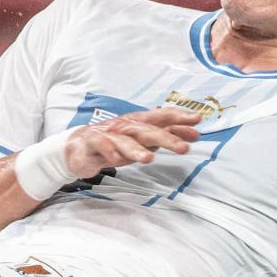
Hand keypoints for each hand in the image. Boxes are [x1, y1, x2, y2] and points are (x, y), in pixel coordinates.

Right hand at [64, 104, 200, 179]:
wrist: (79, 147)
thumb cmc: (116, 143)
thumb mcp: (143, 141)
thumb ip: (166, 136)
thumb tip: (195, 134)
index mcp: (138, 123)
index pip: (161, 116)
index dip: (178, 116)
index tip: (197, 119)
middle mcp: (124, 126)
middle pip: (146, 130)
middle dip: (165, 138)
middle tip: (183, 148)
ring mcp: (107, 134)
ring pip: (124, 140)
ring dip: (136, 149)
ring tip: (148, 158)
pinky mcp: (90, 142)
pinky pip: (100, 146)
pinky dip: (108, 151)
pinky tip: (115, 160)